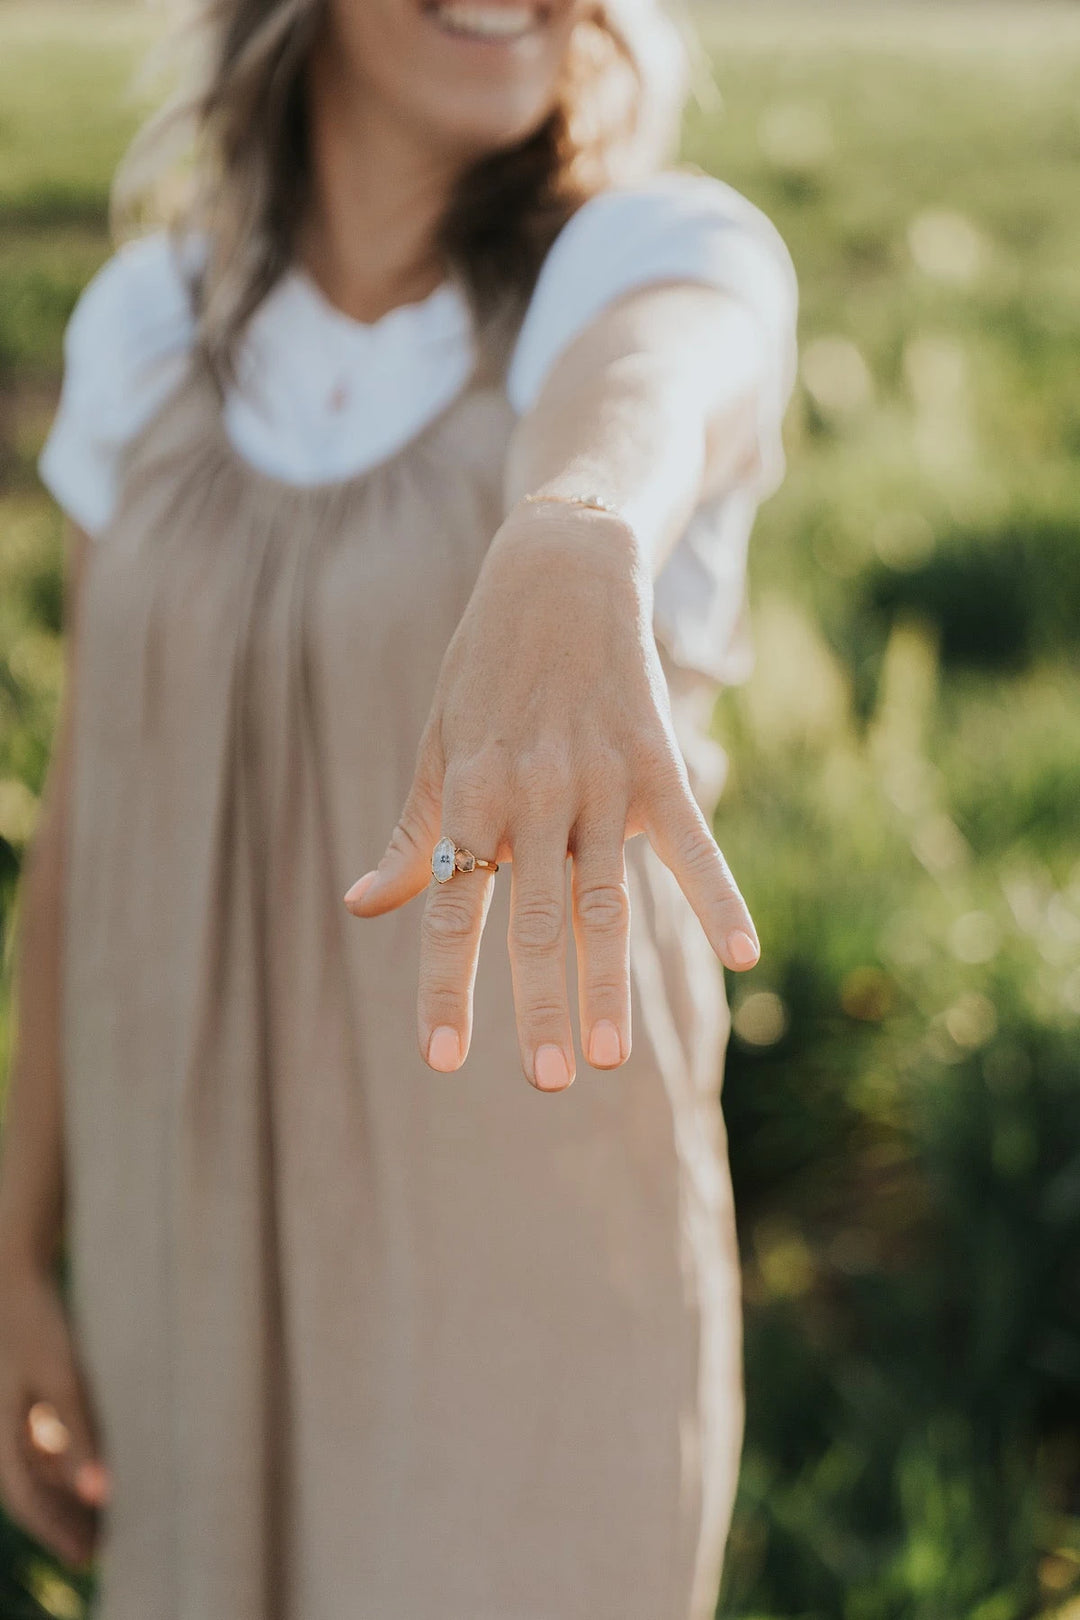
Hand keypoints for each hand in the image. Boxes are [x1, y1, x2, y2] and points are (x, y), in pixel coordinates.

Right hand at [0, 1258, 108, 1567]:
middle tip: (99, 1550)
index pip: (26, 1498)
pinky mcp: (23, 1396)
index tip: (89, 1555)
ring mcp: (9, 1413)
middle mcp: (0, 1428)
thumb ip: (81, 1433)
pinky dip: (61, 1465)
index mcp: (1, 1431)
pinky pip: (38, 1445)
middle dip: (61, 1522)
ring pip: (33, 1469)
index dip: (57, 1530)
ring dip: (63, 1496)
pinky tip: (91, 1472)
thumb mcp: (65, 1378)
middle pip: (29, 1490)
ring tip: (102, 1520)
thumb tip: (99, 1491)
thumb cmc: (40, 1323)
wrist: (18, 1274)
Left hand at [344, 502, 758, 1090]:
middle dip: (539, 1004)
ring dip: (610, 979)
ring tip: (615, 1056)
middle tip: (550, 1081)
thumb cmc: (483, 667)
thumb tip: (360, 907)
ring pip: (605, 897)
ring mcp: (596, 778)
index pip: (449, 908)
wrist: (556, 568)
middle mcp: (529, 794)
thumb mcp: (434, 744)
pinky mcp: (656, 758)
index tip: (443, 1061)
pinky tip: (743, 953)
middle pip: (532, 919)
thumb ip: (410, 832)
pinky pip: (690, 838)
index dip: (445, 986)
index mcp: (469, 796)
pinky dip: (718, 893)